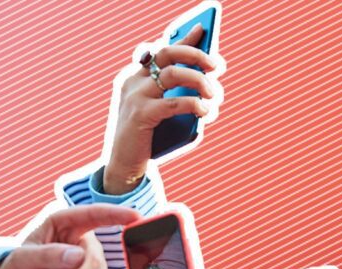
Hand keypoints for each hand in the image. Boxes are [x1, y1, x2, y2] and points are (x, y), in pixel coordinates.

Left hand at [0, 204, 140, 268]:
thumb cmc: (18, 268)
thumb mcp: (23, 259)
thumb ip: (49, 255)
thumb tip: (79, 256)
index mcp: (66, 224)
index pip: (94, 215)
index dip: (116, 215)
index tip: (136, 217)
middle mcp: (85, 241)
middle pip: (93, 262)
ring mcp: (93, 263)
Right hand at [105, 24, 217, 194]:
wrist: (125, 165)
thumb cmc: (149, 137)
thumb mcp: (164, 111)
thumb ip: (178, 95)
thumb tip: (209, 84)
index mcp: (137, 76)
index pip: (162, 49)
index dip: (184, 39)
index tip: (203, 29)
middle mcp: (133, 81)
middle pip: (167, 53)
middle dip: (196, 54)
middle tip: (216, 66)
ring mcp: (135, 97)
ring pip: (173, 74)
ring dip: (200, 81)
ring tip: (214, 94)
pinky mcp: (140, 115)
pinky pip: (173, 103)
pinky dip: (194, 104)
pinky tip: (205, 111)